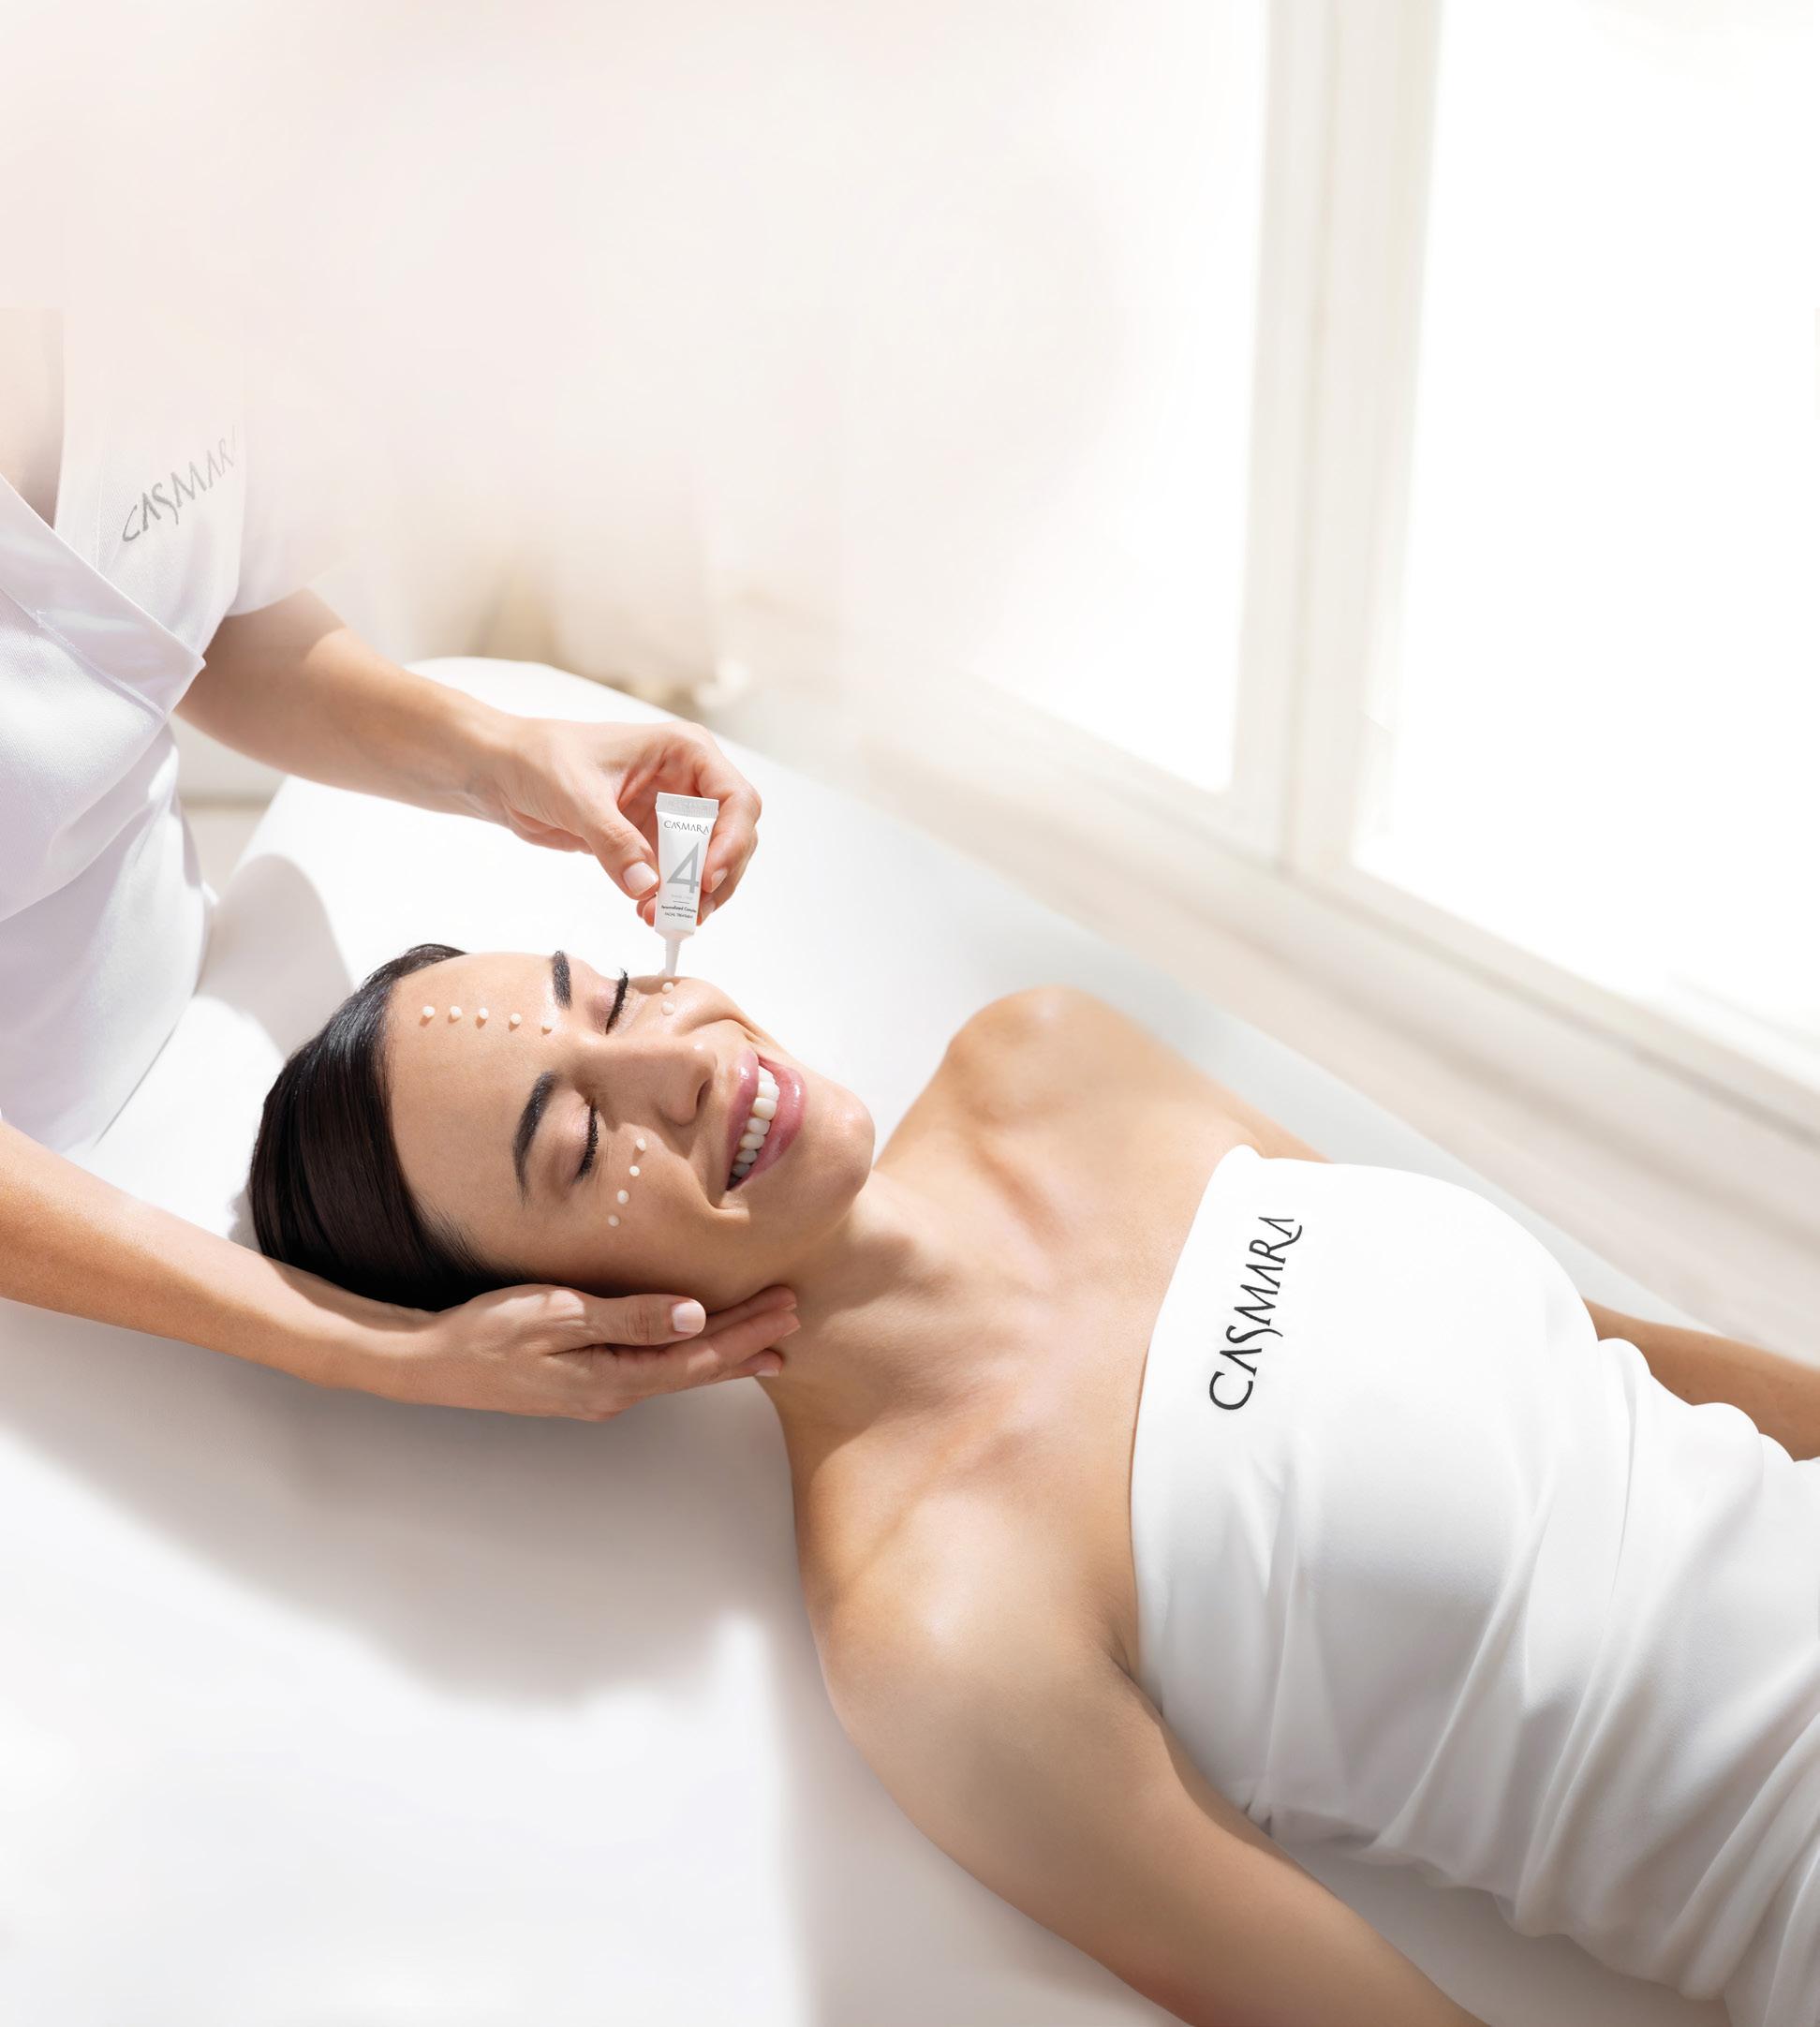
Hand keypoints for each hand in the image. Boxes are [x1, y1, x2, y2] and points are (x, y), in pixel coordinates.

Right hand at [375, 1282, 798, 1418]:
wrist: (431, 1364)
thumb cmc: (487, 1333)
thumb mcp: (557, 1315)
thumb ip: (627, 1316)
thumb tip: (693, 1317)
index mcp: (613, 1378)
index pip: (699, 1355)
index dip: (746, 1331)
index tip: (785, 1306)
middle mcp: (615, 1394)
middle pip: (699, 1369)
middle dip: (750, 1343)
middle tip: (796, 1320)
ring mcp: (601, 1393)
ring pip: (681, 1373)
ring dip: (728, 1355)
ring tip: (771, 1344)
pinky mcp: (588, 1382)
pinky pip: (656, 1370)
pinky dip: (691, 1358)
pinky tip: (702, 1349)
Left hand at [482, 715, 760, 925]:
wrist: (501, 773)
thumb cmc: (538, 758)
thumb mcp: (576, 796)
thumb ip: (614, 841)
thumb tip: (648, 887)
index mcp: (684, 752)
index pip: (735, 799)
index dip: (730, 841)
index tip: (707, 877)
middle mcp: (687, 782)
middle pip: (731, 837)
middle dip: (714, 878)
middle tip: (685, 912)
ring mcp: (670, 814)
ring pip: (708, 863)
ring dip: (693, 896)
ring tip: (663, 920)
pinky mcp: (650, 843)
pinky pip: (676, 878)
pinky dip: (670, 900)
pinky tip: (647, 912)